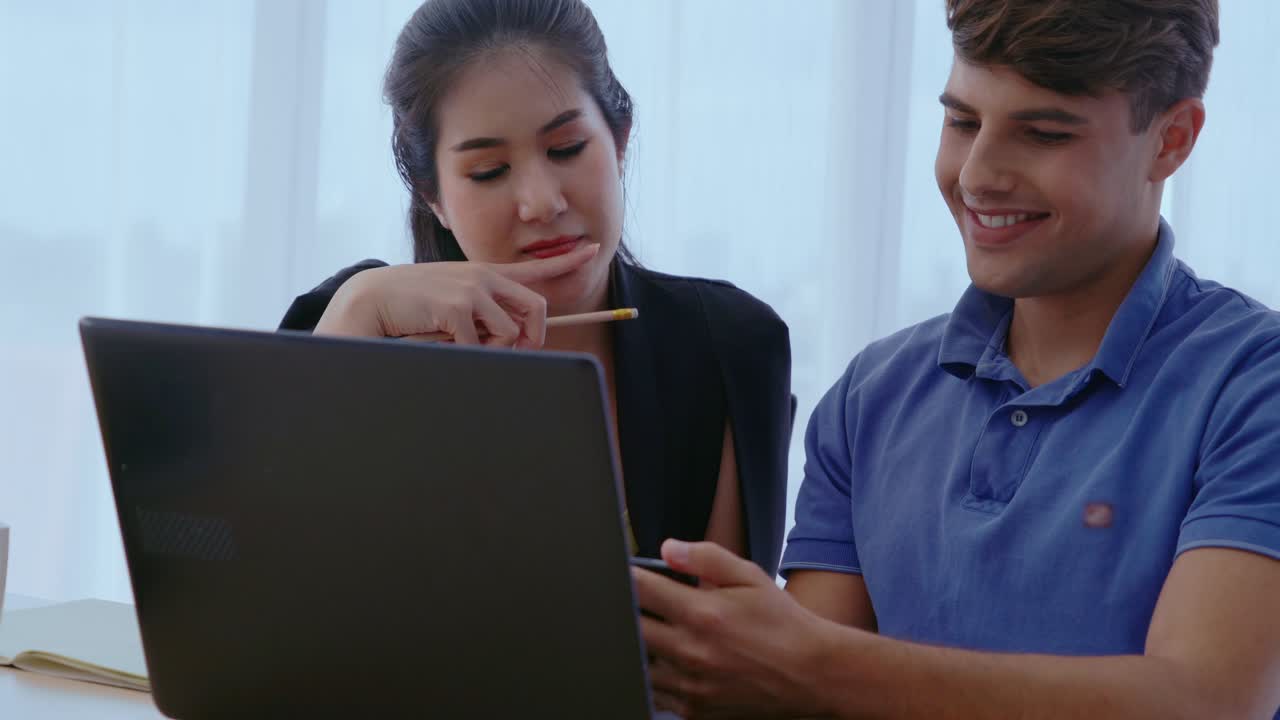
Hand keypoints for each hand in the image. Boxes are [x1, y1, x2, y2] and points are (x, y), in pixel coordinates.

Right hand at [314, 243, 599, 347]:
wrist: (372, 300)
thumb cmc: (413, 307)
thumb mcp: (454, 305)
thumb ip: (484, 315)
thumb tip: (514, 339)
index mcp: (485, 276)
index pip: (534, 268)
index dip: (566, 262)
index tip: (593, 250)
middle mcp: (485, 277)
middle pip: (536, 309)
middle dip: (533, 339)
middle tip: (518, 352)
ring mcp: (472, 289)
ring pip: (512, 334)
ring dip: (492, 350)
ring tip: (460, 343)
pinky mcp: (458, 307)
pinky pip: (482, 346)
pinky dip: (468, 354)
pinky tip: (443, 343)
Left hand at [634, 539, 840, 718]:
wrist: (812, 674)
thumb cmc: (781, 623)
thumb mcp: (749, 577)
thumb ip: (705, 558)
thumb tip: (668, 548)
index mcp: (702, 614)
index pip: (641, 590)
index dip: (627, 577)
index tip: (626, 574)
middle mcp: (691, 652)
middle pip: (631, 629)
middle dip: (629, 612)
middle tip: (637, 603)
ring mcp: (690, 686)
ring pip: (638, 664)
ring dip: (641, 646)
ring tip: (656, 632)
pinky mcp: (694, 710)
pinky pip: (654, 693)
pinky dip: (654, 677)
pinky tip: (670, 662)